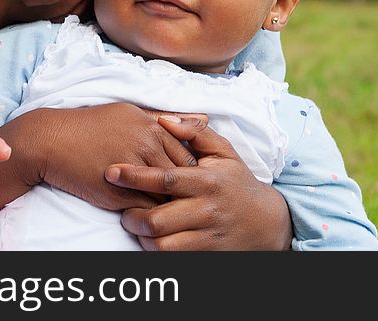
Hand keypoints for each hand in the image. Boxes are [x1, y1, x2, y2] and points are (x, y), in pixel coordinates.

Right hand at [0, 103, 197, 213]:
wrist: (52, 141)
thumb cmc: (93, 126)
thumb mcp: (131, 113)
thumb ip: (169, 119)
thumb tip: (205, 117)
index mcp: (152, 126)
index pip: (189, 155)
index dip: (193, 171)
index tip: (193, 182)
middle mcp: (146, 145)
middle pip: (184, 175)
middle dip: (188, 189)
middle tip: (192, 201)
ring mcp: (133, 169)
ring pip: (168, 194)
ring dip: (172, 203)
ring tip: (177, 211)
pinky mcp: (118, 192)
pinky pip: (147, 208)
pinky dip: (152, 213)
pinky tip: (153, 215)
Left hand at [105, 115, 292, 250]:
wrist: (266, 222)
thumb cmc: (236, 182)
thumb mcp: (223, 151)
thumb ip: (194, 132)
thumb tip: (164, 119)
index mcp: (206, 181)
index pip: (164, 178)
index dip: (134, 176)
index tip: (111, 171)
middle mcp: (206, 210)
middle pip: (156, 219)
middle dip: (131, 216)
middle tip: (124, 211)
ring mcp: (206, 236)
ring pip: (160, 244)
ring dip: (141, 237)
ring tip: (137, 226)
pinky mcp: (205, 255)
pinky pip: (171, 258)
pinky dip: (155, 251)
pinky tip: (153, 239)